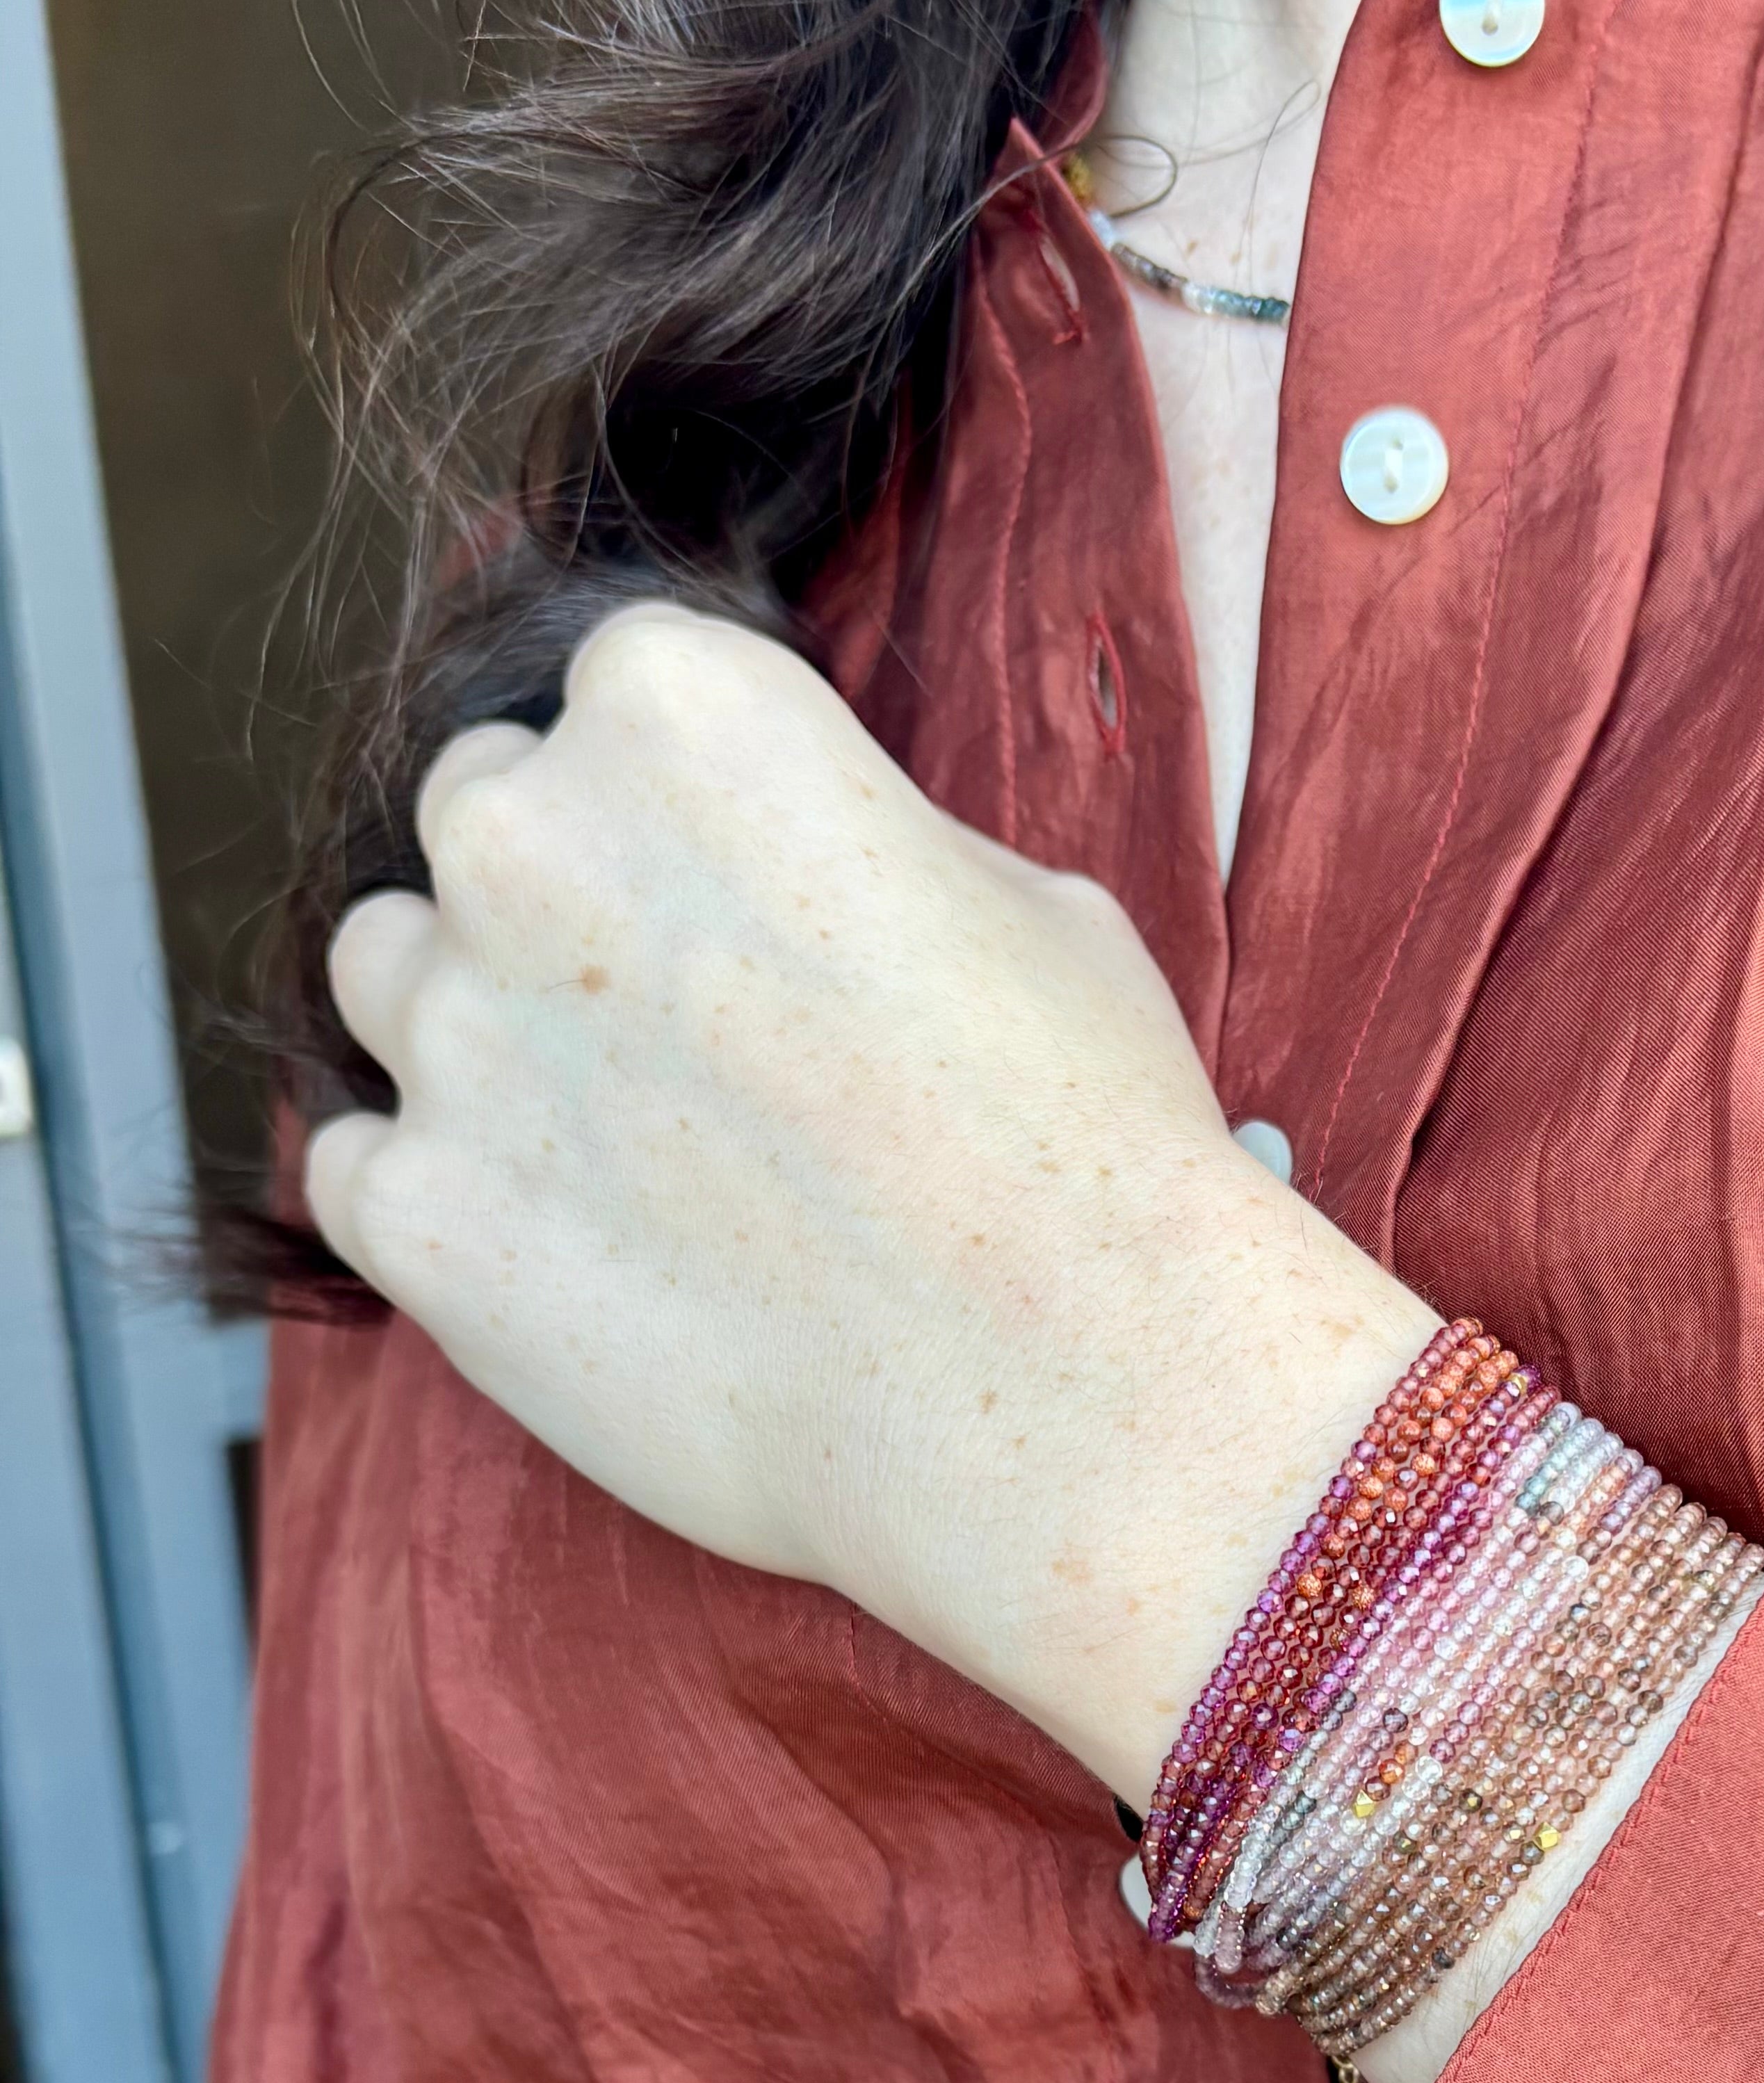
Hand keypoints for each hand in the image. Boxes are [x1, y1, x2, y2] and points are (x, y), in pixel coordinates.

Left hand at [313, 604, 1433, 1799]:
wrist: (1064, 1394)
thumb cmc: (1082, 1140)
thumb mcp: (1020, 903)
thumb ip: (850, 844)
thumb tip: (782, 881)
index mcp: (681, 710)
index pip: (612, 688)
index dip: (687, 799)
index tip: (746, 889)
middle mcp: (525, 837)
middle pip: (482, 813)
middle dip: (569, 897)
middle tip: (690, 1028)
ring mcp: (449, 1031)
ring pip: (386, 973)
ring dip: (481, 1030)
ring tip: (628, 1143)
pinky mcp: (413, 1214)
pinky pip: (361, 1164)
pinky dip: (450, 1199)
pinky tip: (585, 1253)